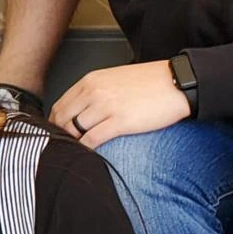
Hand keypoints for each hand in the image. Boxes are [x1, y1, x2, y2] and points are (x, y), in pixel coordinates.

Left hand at [51, 59, 191, 147]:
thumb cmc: (150, 81)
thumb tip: (82, 109)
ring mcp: (105, 106)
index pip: (60, 104)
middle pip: (62, 118)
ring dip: (72, 143)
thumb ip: (95, 91)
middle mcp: (93, 92)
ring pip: (74, 130)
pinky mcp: (120, 122)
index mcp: (91, 81)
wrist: (176, 83)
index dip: (55, 122)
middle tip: (61, 147)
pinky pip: (93, 139)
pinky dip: (86, 149)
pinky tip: (88, 155)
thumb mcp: (114, 78)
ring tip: (74, 153)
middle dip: (59, 134)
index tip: (56, 133)